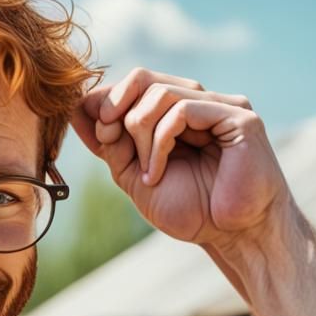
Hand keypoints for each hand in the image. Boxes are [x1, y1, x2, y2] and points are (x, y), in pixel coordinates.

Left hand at [70, 69, 290, 247]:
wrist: (235, 236)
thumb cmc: (195, 212)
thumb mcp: (138, 178)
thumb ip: (112, 146)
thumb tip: (78, 109)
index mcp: (179, 115)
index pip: (135, 87)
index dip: (106, 102)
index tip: (93, 130)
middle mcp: (200, 104)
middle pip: (144, 79)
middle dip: (115, 108)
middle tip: (107, 138)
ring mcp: (220, 106)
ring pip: (158, 93)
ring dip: (139, 134)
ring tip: (146, 173)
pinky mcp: (236, 115)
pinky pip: (181, 111)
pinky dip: (159, 142)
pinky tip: (157, 172)